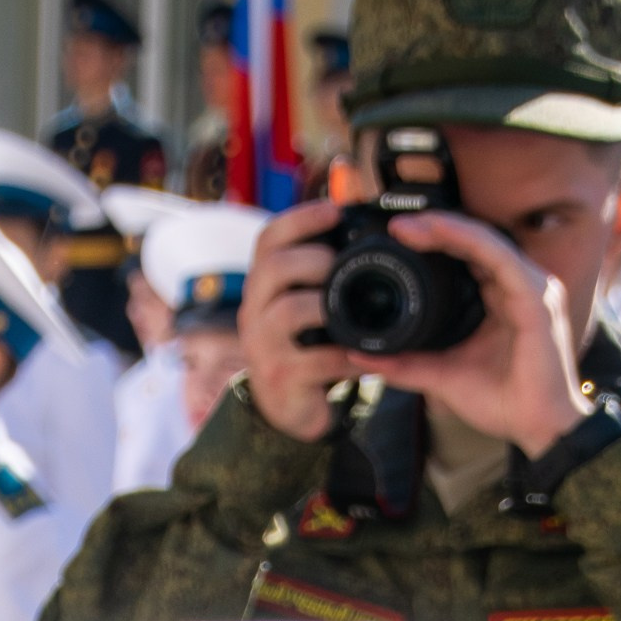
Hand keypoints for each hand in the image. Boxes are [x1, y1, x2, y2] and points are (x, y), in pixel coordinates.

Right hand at [235, 198, 357, 442]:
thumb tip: (359, 226)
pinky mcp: (281, 377)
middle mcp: (254, 312)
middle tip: (342, 266)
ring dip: (327, 304)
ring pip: (289, 310)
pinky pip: (317, 359)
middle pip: (274, 268)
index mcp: (262, 287)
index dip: (301, 219)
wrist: (290, 409)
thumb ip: (319, 273)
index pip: (269, 239)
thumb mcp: (305, 305)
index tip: (335, 211)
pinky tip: (366, 354)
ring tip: (351, 311)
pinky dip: (348, 354)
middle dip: (315, 260)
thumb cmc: (305, 349)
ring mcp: (263, 346)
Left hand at [359, 208, 589, 458]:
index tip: (396, 240)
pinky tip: (443, 233)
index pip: (469, 255)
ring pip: (486, 240)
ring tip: (410, 228)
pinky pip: (500, 257)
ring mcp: (532, 287)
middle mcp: (520, 285)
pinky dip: (469, 241)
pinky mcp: (536, 298)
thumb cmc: (504, 402)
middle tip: (396, 227)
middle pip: (476, 241)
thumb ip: (405, 363)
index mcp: (504, 297)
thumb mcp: (443, 376)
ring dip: (447, 228)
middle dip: (435, 228)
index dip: (436, 241)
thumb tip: (360, 357)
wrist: (540, 430)